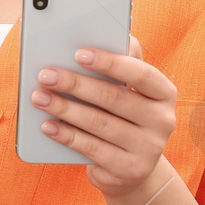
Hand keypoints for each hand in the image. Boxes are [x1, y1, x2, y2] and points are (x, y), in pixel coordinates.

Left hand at [29, 34, 176, 200]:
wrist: (132, 168)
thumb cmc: (125, 116)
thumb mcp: (130, 90)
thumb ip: (124, 62)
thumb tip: (113, 34)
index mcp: (164, 93)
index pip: (140, 73)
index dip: (109, 62)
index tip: (78, 53)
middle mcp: (163, 121)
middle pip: (113, 98)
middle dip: (75, 84)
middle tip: (46, 75)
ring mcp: (148, 149)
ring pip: (98, 123)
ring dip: (64, 108)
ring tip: (39, 97)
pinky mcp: (129, 170)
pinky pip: (91, 148)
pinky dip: (67, 135)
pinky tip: (47, 125)